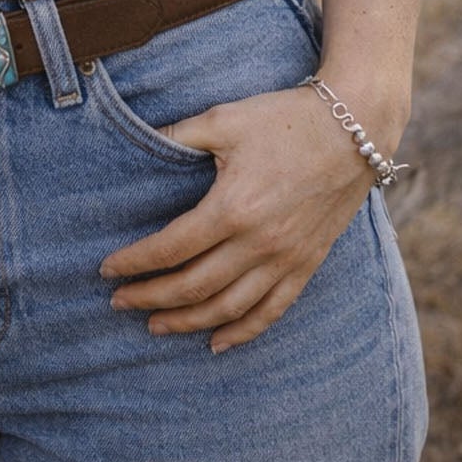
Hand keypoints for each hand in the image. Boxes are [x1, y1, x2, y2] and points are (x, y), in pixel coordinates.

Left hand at [97, 85, 376, 352]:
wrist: (354, 128)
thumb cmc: (283, 118)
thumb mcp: (223, 119)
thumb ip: (178, 135)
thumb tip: (138, 139)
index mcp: (232, 208)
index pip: (172, 248)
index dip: (136, 263)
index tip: (108, 270)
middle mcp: (258, 243)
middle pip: (194, 287)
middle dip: (151, 298)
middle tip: (119, 303)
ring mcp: (286, 259)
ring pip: (229, 308)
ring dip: (188, 322)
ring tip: (155, 326)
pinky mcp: (307, 264)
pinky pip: (271, 311)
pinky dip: (242, 333)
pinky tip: (217, 343)